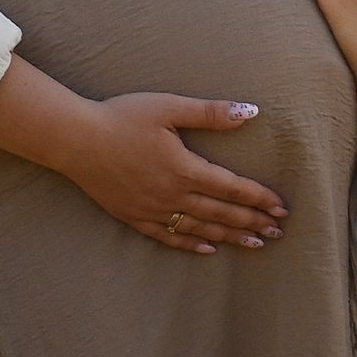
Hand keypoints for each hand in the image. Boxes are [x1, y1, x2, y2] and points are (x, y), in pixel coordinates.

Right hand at [56, 93, 286, 253]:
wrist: (74, 140)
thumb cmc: (121, 117)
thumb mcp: (168, 107)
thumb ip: (210, 113)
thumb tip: (251, 112)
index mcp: (185, 168)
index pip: (232, 187)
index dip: (259, 198)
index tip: (282, 208)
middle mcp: (172, 195)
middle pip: (221, 213)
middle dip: (252, 222)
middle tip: (278, 232)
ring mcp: (152, 210)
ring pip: (200, 229)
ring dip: (229, 237)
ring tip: (254, 244)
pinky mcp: (134, 216)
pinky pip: (168, 237)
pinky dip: (191, 245)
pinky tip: (208, 250)